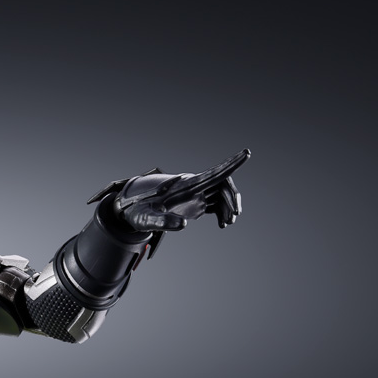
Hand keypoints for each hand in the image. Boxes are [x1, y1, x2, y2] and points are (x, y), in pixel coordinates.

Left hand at [114, 149, 248, 232]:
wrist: (130, 210)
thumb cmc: (136, 212)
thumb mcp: (147, 218)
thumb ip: (163, 221)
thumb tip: (183, 224)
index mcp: (186, 186)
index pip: (213, 173)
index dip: (231, 164)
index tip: (247, 153)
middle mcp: (193, 187)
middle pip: (222, 185)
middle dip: (231, 198)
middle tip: (233, 216)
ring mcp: (195, 195)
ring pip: (221, 195)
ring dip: (228, 208)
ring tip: (226, 224)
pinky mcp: (194, 204)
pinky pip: (215, 204)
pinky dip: (222, 213)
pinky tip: (221, 225)